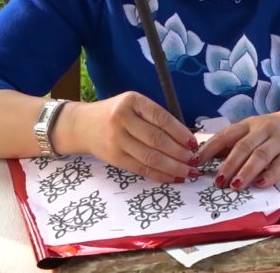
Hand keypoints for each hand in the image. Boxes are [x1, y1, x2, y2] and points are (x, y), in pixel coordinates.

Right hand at [75, 92, 199, 182]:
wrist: (83, 125)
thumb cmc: (116, 113)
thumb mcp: (134, 105)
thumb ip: (155, 117)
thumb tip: (186, 137)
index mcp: (132, 101)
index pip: (161, 118)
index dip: (179, 132)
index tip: (194, 143)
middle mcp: (122, 119)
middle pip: (156, 139)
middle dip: (179, 153)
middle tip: (195, 161)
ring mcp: (117, 140)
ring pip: (150, 157)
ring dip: (173, 167)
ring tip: (188, 173)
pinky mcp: (114, 158)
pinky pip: (141, 168)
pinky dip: (159, 175)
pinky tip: (173, 178)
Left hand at [197, 109, 279, 190]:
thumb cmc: (278, 129)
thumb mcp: (256, 129)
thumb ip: (237, 142)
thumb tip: (211, 158)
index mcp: (249, 124)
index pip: (226, 135)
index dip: (210, 148)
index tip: (196, 161)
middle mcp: (263, 129)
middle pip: (242, 147)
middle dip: (228, 164)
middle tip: (217, 181)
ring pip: (260, 156)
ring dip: (246, 171)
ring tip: (235, 185)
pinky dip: (270, 175)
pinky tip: (261, 184)